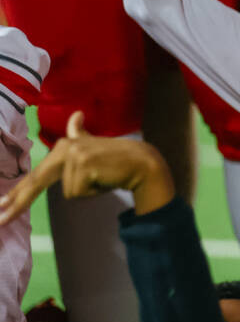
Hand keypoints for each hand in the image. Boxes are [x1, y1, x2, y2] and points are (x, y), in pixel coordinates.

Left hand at [0, 112, 173, 222]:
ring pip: (69, 192)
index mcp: (64, 146)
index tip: (0, 206)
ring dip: (87, 191)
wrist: (142, 161)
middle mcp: (65, 148)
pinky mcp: (84, 165)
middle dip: (18, 203)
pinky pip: (80, 192)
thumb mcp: (94, 146)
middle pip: (38, 181)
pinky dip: (94, 191)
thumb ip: (79, 133)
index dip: (17, 193)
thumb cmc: (117, 158)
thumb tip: (76, 115)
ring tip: (102, 178)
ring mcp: (74, 155)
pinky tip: (106, 179)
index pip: (37, 174)